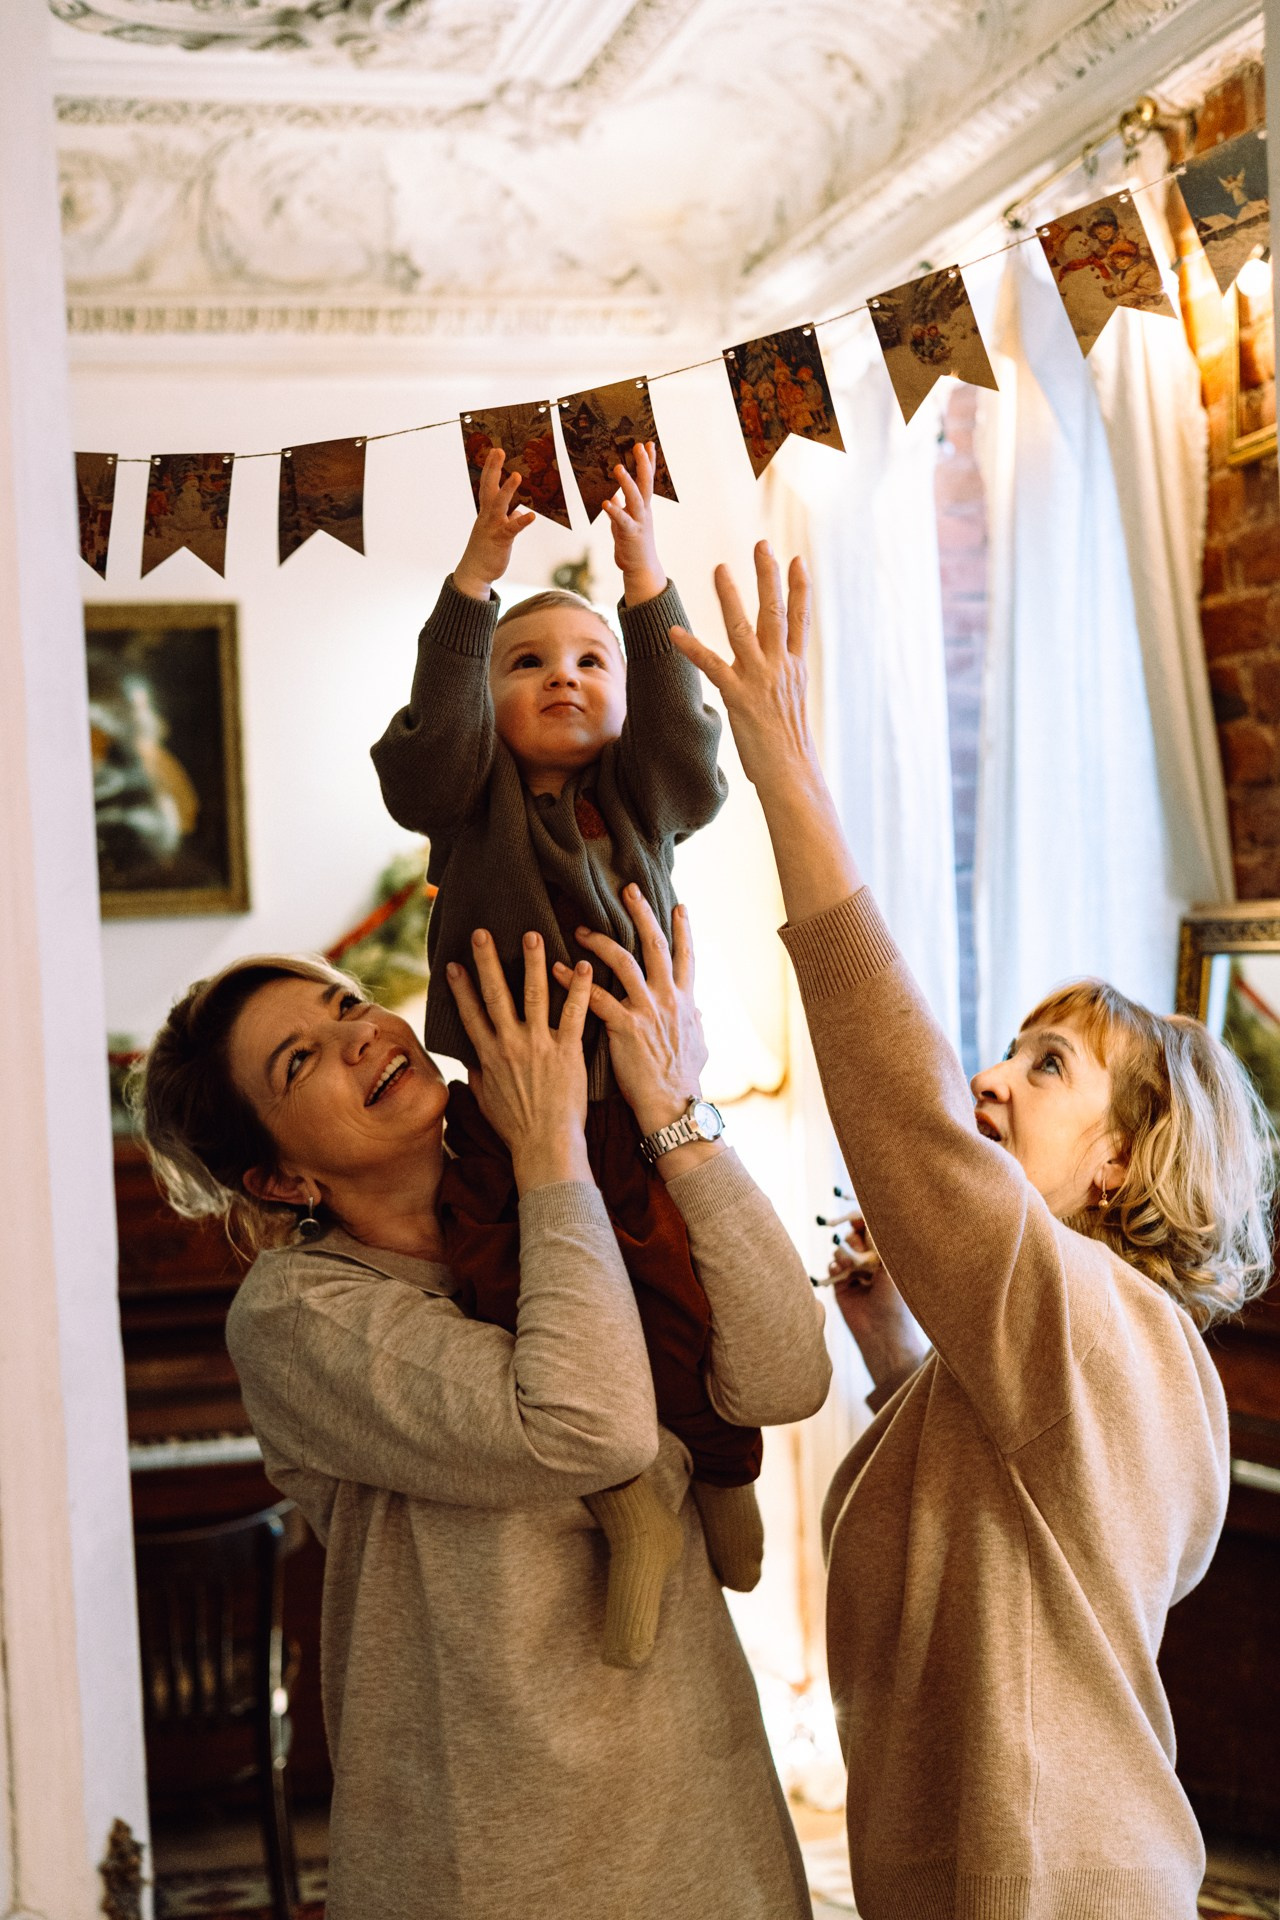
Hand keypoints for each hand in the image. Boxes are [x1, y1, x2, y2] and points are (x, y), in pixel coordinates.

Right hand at [446, 929, 592, 1191]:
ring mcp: (538, 1045)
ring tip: (533, 935)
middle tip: (483, 932)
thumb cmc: (517, 1129)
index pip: (470, 1014)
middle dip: (488, 961)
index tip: (453, 963)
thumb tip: (470, 1060)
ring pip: (533, 995)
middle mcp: (510, 1044)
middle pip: (495, 995)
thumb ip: (478, 1075)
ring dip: (533, 963)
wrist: (546, 1146)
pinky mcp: (567, 1050)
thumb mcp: (486, 1100)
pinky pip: (573, 1012)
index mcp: (488, 1056)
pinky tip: (583, 965)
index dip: (460, 987)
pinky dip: (579, 988)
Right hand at [454, 447, 535, 600]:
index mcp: (487, 512)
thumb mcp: (498, 531)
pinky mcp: (500, 540)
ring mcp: (493, 527)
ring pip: (499, 505)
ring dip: (507, 489)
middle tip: (498, 450)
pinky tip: (531, 516)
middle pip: (488, 487)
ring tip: (516, 475)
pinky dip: (521, 522)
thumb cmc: (487, 550)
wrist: (475, 573)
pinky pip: (512, 529)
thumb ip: (508, 518)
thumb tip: (518, 512)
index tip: (495, 451)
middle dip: (493, 468)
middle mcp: (487, 516)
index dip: (491, 467)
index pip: (488, 485)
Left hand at [551, 886, 715, 1178]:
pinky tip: (556, 970)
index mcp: (685, 1001)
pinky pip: (596, 996)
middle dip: (642, 913)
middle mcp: (668, 998)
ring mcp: (648, 1010)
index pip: (686, 956)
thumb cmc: (684, 1081)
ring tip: (578, 929)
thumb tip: (699, 1011)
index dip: (682, 929)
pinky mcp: (626, 1026)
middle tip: (627, 889)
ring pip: (624, 961)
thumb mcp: (699, 1046)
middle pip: (656, 945)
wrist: (674, 1107)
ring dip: (599, 941)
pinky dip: (574, 981)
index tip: (676, 905)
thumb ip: (695, 1022)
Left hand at [602, 442, 665, 606]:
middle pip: (645, 484)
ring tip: (618, 468)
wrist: (640, 569)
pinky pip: (622, 521)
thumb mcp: (624, 524)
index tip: (648, 444)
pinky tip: (607, 502)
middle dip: (644, 465)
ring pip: (635, 499)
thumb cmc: (632, 545)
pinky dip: (614, 511)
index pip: (647, 480)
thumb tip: (613, 497)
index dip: (648, 463)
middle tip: (640, 447)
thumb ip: (620, 509)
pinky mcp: (630, 535)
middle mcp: (643, 512)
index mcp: (642, 507)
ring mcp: (638, 522)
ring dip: (627, 483)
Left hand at [668, 541, 813, 796]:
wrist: (791, 775)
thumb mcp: (790, 709)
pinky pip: (711, 665)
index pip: (800, 620)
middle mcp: (781, 668)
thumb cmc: (788, 749)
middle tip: (762, 544)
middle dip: (769, 576)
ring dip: (730, 596)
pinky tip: (673, 631)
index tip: (797, 559)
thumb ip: (781, 685)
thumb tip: (777, 680)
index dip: (800, 589)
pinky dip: (691, 647)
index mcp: (795, 669)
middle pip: (776, 612)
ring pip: (744, 628)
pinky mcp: (738, 697)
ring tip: (719, 568)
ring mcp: (760, 680)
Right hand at [828, 1221, 926, 1388]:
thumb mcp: (890, 1266)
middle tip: (860, 1250)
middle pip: (853, 1236)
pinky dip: (834, 1266)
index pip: (872, 1230)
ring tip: (852, 1267)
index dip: (863, 1221)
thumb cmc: (895, 1300)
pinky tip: (840, 1274)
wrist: (882, 1332)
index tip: (856, 1217)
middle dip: (854, 1239)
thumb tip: (866, 1217)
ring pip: (840, 1249)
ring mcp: (855, 1273)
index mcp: (887, 1256)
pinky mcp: (841, 1286)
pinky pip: (831, 1266)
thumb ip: (878, 1241)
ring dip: (844, 1253)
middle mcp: (871, 1263)